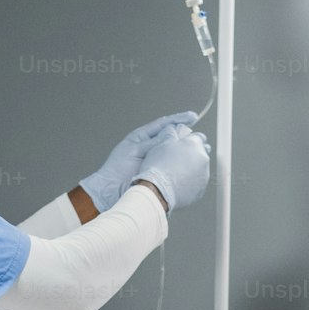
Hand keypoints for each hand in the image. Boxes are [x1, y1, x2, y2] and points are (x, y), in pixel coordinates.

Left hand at [80, 111, 196, 211]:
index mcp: (142, 137)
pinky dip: (181, 164)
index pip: (163, 124)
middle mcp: (149, 147)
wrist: (111, 191)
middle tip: (198, 136)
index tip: (193, 117)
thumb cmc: (117, 170)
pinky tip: (189, 163)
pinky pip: (171, 165)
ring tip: (198, 148)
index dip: (179, 119)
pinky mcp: (157, 172)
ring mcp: (154, 160)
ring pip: (173, 151)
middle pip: (171, 137)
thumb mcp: (136, 151)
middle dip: (185, 135)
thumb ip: (153, 143)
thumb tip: (171, 135)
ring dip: (185, 149)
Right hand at [133, 124, 209, 211]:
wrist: (156, 191)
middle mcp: (203, 159)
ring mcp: (203, 176)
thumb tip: (173, 128)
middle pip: (201, 153)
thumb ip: (171, 133)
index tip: (184, 143)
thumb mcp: (162, 143)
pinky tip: (178, 183)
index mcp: (195, 145)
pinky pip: (197, 183)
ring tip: (176, 173)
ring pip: (200, 168)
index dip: (190, 139)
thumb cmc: (157, 166)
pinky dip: (190, 182)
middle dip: (193, 154)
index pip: (199, 137)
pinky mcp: (200, 190)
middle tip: (179, 158)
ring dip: (192, 168)